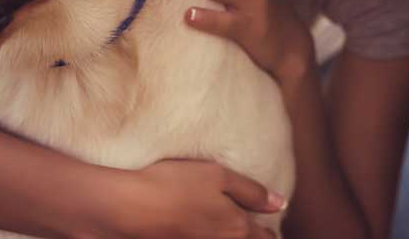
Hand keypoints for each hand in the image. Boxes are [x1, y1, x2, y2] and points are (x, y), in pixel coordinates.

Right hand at [102, 159, 284, 238]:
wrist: (128, 207)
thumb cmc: (174, 185)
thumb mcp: (218, 176)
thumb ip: (251, 191)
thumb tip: (280, 203)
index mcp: (237, 227)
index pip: (264, 237)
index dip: (270, 233)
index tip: (271, 229)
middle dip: (256, 237)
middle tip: (260, 232)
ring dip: (232, 236)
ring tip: (232, 229)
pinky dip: (211, 235)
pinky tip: (204, 228)